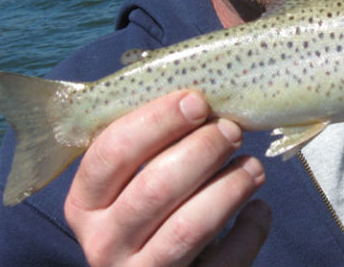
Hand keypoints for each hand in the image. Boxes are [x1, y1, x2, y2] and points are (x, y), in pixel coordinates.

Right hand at [64, 90, 270, 266]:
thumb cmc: (150, 213)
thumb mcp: (131, 182)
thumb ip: (149, 142)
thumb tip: (197, 93)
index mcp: (85, 204)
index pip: (112, 152)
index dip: (157, 121)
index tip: (196, 100)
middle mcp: (104, 244)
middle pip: (155, 188)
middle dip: (202, 150)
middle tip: (232, 130)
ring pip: (189, 227)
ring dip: (229, 187)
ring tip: (253, 166)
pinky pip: (224, 262)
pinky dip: (250, 230)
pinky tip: (259, 208)